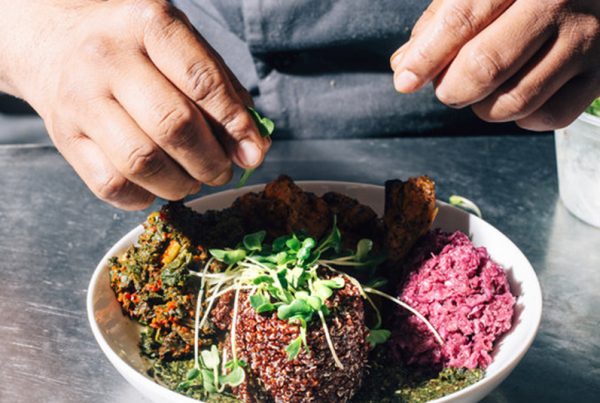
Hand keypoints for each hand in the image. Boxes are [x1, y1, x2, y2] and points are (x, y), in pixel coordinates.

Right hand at [0, 0, 268, 209]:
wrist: (55, 44)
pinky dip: (145, 197)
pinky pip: (112, 185)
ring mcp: (81, 99)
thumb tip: (252, 148)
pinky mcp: (64, 137)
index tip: (253, 152)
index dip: (236, 124)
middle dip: (210, 161)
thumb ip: (223, 91)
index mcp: (149, 25)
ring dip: (181, 184)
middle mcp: (109, 58)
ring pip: (142, 162)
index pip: (202, 81)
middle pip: (173, 126)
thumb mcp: (181, 46)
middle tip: (221, 170)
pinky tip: (157, 185)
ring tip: (192, 180)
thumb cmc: (135, 49)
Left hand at [390, 0, 599, 130]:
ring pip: (514, 101)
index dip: (426, 57)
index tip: (405, 81)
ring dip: (482, 107)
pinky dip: (521, 117)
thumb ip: (442, 20)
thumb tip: (405, 65)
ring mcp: (586, 40)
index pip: (461, 21)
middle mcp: (558, 2)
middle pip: (485, 67)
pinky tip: (516, 93)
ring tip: (482, 89)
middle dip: (451, 88)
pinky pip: (548, 117)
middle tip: (446, 87)